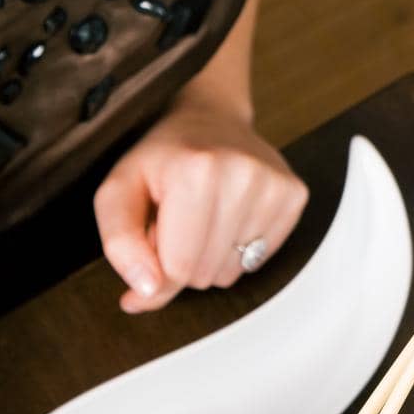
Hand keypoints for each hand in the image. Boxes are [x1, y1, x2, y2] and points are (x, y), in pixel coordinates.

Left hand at [93, 101, 308, 312]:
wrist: (210, 120)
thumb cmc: (162, 159)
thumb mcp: (118, 192)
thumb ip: (120, 245)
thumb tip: (147, 293)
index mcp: (196, 171)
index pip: (177, 268)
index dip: (157, 268)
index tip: (151, 241)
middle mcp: (243, 174)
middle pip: (205, 274)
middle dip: (183, 259)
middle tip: (178, 221)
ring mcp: (275, 184)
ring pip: (233, 273)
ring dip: (211, 256)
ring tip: (204, 218)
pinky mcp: (294, 194)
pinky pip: (260, 259)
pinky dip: (239, 249)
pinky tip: (230, 217)